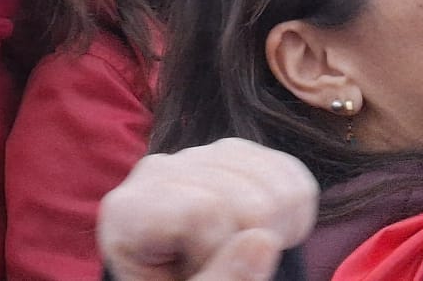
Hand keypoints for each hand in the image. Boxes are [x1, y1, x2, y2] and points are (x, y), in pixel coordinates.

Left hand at [99, 140, 317, 280]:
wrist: (181, 280)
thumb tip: (262, 239)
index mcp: (130, 210)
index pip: (204, 207)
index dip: (214, 250)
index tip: (193, 270)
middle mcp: (159, 170)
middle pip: (242, 197)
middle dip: (243, 245)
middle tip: (217, 265)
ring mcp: (198, 156)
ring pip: (271, 186)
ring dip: (272, 233)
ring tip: (236, 255)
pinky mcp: (236, 154)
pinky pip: (291, 175)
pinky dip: (292, 218)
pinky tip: (259, 239)